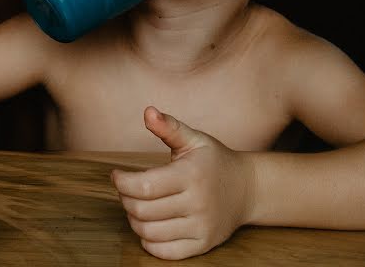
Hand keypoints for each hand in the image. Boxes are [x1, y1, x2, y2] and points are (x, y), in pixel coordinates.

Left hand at [111, 106, 253, 259]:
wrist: (248, 189)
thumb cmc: (214, 161)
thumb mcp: (193, 139)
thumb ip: (168, 127)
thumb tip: (148, 112)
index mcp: (191, 175)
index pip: (144, 186)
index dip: (121, 182)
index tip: (116, 175)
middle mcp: (197, 203)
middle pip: (142, 210)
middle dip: (125, 199)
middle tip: (127, 189)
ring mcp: (201, 227)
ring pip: (149, 233)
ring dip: (134, 220)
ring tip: (136, 205)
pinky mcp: (203, 245)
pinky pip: (165, 252)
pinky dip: (148, 242)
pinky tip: (148, 225)